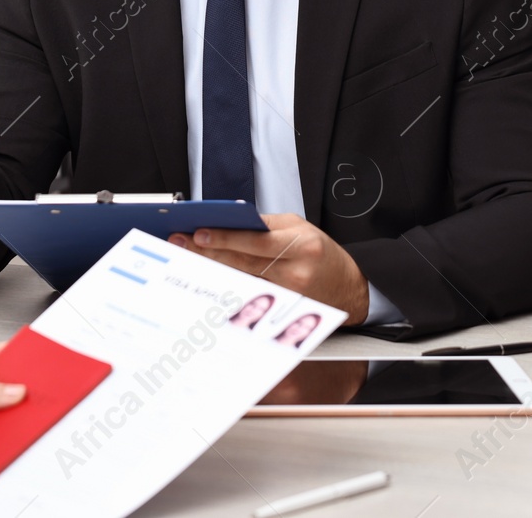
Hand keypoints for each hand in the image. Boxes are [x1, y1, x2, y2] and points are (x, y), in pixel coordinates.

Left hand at [168, 213, 370, 325]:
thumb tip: (230, 222)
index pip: (255, 240)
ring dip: (212, 267)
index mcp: (301, 244)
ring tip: (187, 256)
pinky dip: (226, 282)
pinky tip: (208, 275)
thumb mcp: (300, 228)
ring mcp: (287, 295)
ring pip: (240, 279)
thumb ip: (266, 225)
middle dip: (208, 251)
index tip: (199, 233)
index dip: (225, 237)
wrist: (350, 289)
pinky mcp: (280, 309)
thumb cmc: (322, 254)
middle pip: (242, 261)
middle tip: (181, 243)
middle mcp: (294, 271)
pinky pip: (248, 293)